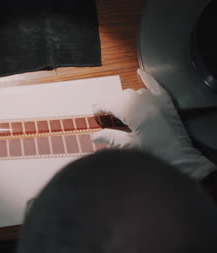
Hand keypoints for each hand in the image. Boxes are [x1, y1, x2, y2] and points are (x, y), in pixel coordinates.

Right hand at [90, 69, 215, 179]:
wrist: (180, 159)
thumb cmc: (154, 154)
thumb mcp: (129, 147)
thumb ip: (110, 138)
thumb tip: (93, 136)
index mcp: (134, 113)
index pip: (111, 104)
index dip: (101, 107)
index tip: (95, 111)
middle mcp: (145, 103)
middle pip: (122, 96)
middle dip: (113, 103)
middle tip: (106, 114)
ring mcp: (157, 101)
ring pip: (136, 92)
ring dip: (126, 98)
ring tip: (122, 109)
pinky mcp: (166, 103)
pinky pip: (155, 85)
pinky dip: (147, 78)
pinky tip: (141, 72)